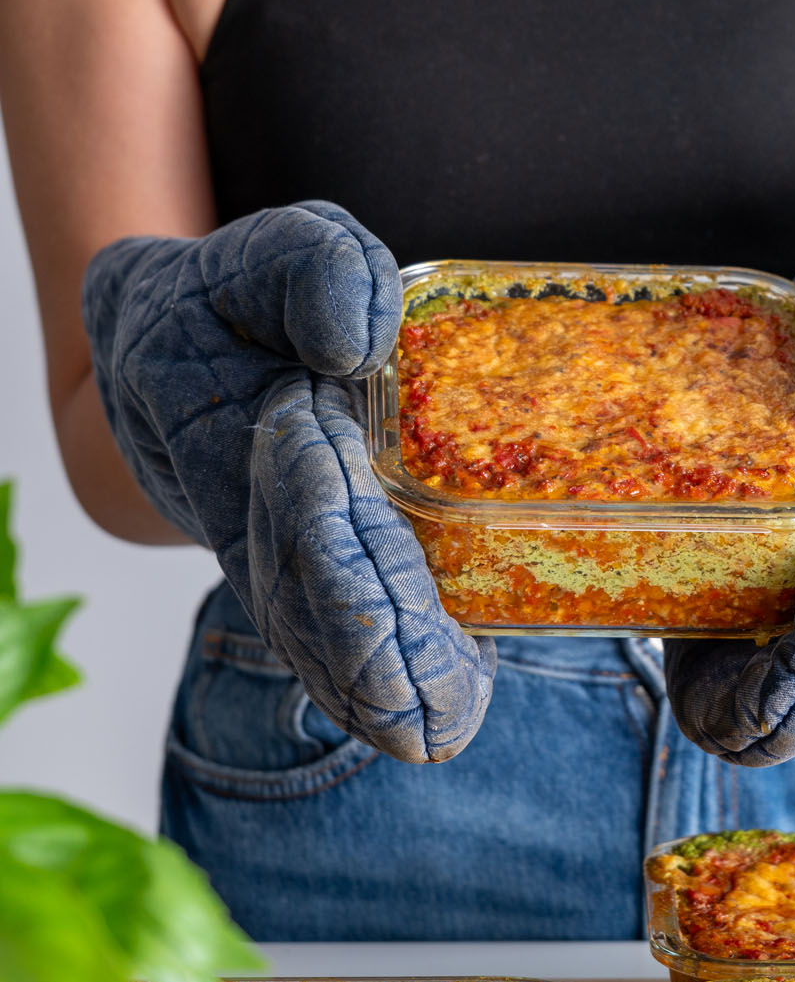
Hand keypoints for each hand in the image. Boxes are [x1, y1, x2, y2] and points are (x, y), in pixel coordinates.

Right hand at [82, 203, 494, 762]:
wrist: (169, 349)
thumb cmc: (235, 301)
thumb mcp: (272, 253)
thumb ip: (313, 272)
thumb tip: (360, 336)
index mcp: (230, 435)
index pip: (294, 505)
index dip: (342, 552)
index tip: (393, 609)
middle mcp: (245, 515)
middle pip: (308, 594)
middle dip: (369, 652)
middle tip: (431, 715)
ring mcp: (267, 558)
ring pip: (314, 635)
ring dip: (373, 689)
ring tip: (439, 728)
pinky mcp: (298, 578)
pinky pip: (331, 642)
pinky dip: (376, 685)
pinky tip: (438, 718)